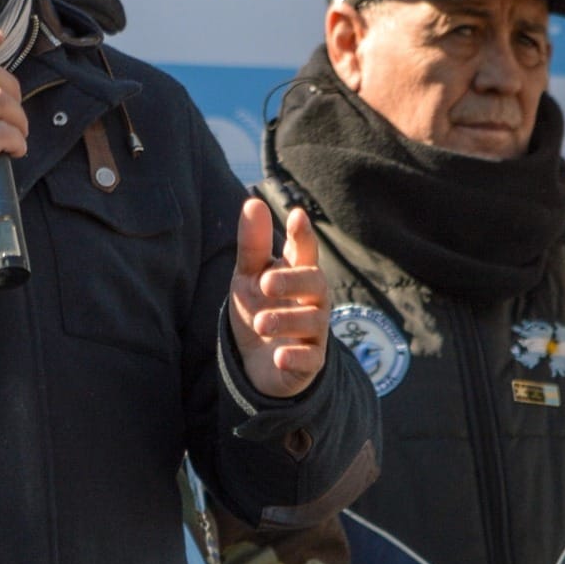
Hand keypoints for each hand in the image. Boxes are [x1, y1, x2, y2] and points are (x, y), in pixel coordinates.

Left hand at [229, 202, 330, 399]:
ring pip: (313, 321)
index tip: (297, 216)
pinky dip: (297, 358)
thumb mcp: (249, 275)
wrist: (256, 360)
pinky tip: (280, 357)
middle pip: (316, 283)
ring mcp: (313, 331)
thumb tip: (253, 201)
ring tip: (260, 323)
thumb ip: (252, 244)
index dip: (302, 235)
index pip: (304, 251)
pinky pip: (311, 359)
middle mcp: (311, 299)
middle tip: (265, 283)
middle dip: (293, 281)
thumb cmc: (259, 307)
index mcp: (296, 273)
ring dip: (287, 320)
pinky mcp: (310, 362)